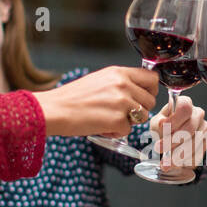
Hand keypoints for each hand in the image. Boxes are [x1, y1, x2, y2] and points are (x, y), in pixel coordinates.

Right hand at [32, 67, 158, 137]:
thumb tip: (139, 90)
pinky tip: (102, 127)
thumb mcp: (100, 80)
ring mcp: (122, 102)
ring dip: (129, 122)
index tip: (142, 97)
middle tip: (122, 113)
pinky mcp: (118, 120)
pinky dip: (116, 133)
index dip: (150, 90)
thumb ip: (121, 82)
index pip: (152, 78)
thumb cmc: (73, 98)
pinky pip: (128, 130)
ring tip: (109, 119)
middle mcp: (123, 85)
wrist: (55, 110)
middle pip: (150, 100)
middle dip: (139, 109)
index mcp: (119, 72)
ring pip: (143, 116)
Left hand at [148, 95, 206, 168]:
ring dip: (178, 154)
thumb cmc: (163, 128)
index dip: (174, 118)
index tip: (162, 128)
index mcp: (185, 103)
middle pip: (190, 127)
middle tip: (159, 149)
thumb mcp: (156, 124)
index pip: (184, 107)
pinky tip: (175, 163)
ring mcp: (204, 127)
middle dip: (173, 140)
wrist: (169, 140)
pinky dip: (185, 160)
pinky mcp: (206, 141)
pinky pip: (198, 152)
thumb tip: (162, 123)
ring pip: (194, 142)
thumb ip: (158, 124)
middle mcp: (198, 113)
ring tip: (165, 162)